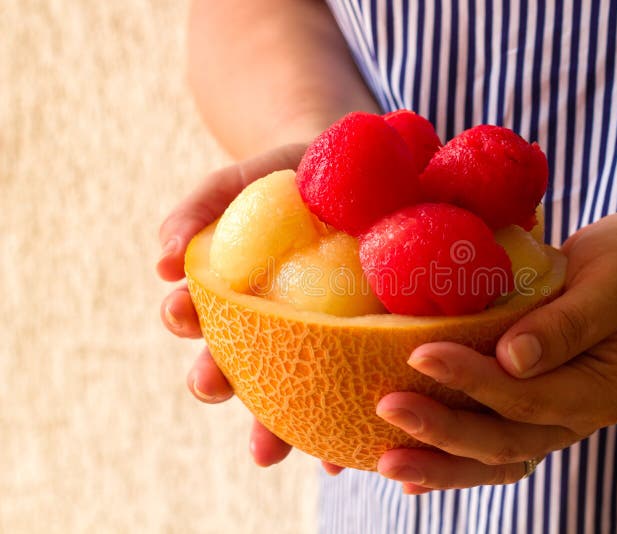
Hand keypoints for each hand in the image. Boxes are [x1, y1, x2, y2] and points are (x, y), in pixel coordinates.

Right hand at [157, 144, 346, 470]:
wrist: (353, 170)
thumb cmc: (286, 176)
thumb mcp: (241, 183)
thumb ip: (198, 209)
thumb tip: (161, 260)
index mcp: (228, 290)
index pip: (193, 312)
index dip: (182, 318)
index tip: (184, 314)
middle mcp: (261, 324)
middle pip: (229, 362)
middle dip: (215, 381)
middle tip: (215, 385)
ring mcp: (307, 338)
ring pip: (281, 392)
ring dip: (271, 426)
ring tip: (270, 450)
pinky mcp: (354, 345)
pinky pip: (343, 387)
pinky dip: (335, 425)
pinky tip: (337, 458)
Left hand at [375, 204, 616, 493]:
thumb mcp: (612, 282)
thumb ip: (567, 323)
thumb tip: (513, 359)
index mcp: (601, 389)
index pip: (529, 397)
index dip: (473, 381)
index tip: (420, 355)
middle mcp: (579, 416)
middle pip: (505, 442)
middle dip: (443, 432)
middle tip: (388, 409)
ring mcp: (557, 417)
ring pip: (495, 457)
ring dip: (441, 463)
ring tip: (387, 462)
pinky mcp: (535, 405)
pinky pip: (493, 442)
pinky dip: (452, 460)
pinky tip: (411, 476)